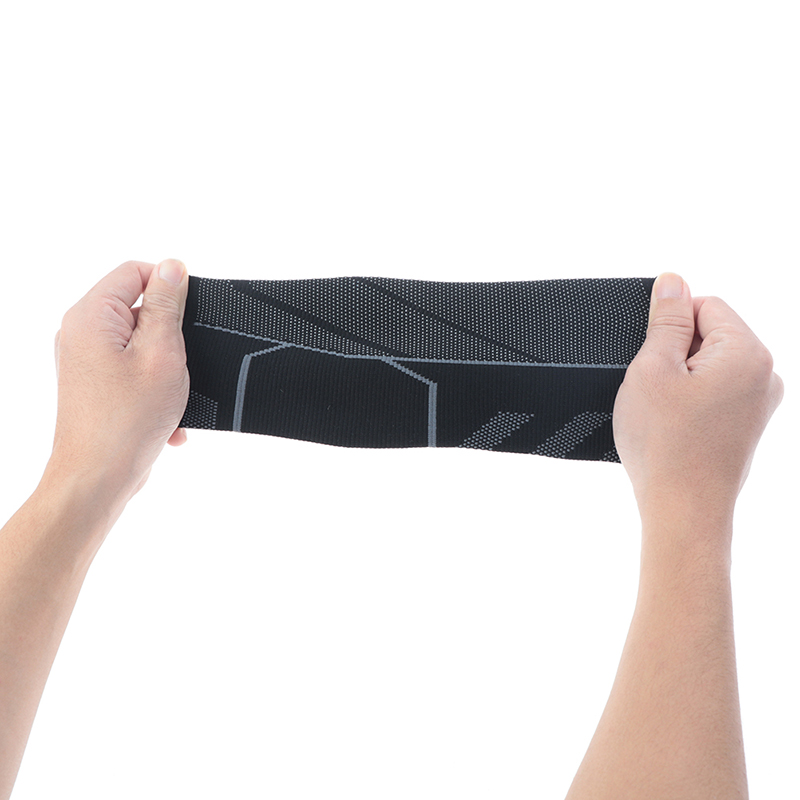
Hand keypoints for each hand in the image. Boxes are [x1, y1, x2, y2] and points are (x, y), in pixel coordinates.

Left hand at [51, 260, 190, 501]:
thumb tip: (172, 266)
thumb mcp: (161, 353)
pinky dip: (156, 389)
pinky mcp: (96, 385)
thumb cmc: (126, 422)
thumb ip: (167, 305)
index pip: (135, 272)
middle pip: (139, 308)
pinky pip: (135, 371)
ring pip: (142, 344)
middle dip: (171, 336)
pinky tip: (167, 416)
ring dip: (167, 367)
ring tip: (173, 395)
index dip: (170, 286)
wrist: (98, 478)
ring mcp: (87, 360)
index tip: (191, 313)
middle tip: (181, 362)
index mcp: (91, 316)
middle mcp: (82, 333)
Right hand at [613, 272, 783, 521]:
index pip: (704, 304)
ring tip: (663, 413)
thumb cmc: (666, 446)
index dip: (667, 326)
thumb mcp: (651, 368)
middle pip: (710, 334)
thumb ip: (664, 319)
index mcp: (747, 352)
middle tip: (654, 389)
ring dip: (680, 379)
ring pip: (709, 365)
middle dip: (675, 352)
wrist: (683, 511)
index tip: (650, 358)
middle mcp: (765, 374)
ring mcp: (760, 403)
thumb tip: (673, 280)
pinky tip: (674, 426)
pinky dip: (690, 401)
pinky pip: (715, 392)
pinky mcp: (747, 425)